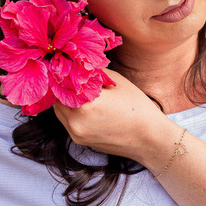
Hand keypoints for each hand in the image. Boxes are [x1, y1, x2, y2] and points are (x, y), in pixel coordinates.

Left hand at [51, 70, 174, 163]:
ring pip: (60, 111)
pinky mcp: (80, 141)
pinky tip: (87, 106)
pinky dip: (72, 112)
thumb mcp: (116, 81)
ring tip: (79, 91)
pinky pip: (68, 122)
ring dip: (65, 100)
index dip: (62, 72)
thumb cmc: (137, 108)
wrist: (150, 138)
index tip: (65, 65)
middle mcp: (76, 122)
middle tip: (70, 76)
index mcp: (85, 104)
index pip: (60, 83)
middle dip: (62, 87)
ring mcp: (76, 134)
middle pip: (56, 99)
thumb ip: (92, 72)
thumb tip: (77, 64)